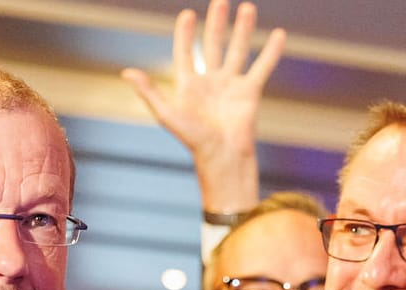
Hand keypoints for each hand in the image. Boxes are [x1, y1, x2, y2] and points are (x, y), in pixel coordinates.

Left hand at [120, 0, 284, 211]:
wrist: (222, 158)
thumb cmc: (193, 141)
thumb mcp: (167, 115)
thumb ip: (149, 92)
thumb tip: (126, 72)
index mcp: (189, 85)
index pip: (185, 52)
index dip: (184, 34)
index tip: (187, 14)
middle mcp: (210, 82)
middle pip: (212, 45)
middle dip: (216, 23)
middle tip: (221, 2)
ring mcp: (231, 85)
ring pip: (238, 50)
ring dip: (243, 29)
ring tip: (248, 7)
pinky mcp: (250, 92)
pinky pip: (262, 67)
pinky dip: (271, 52)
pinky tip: (279, 35)